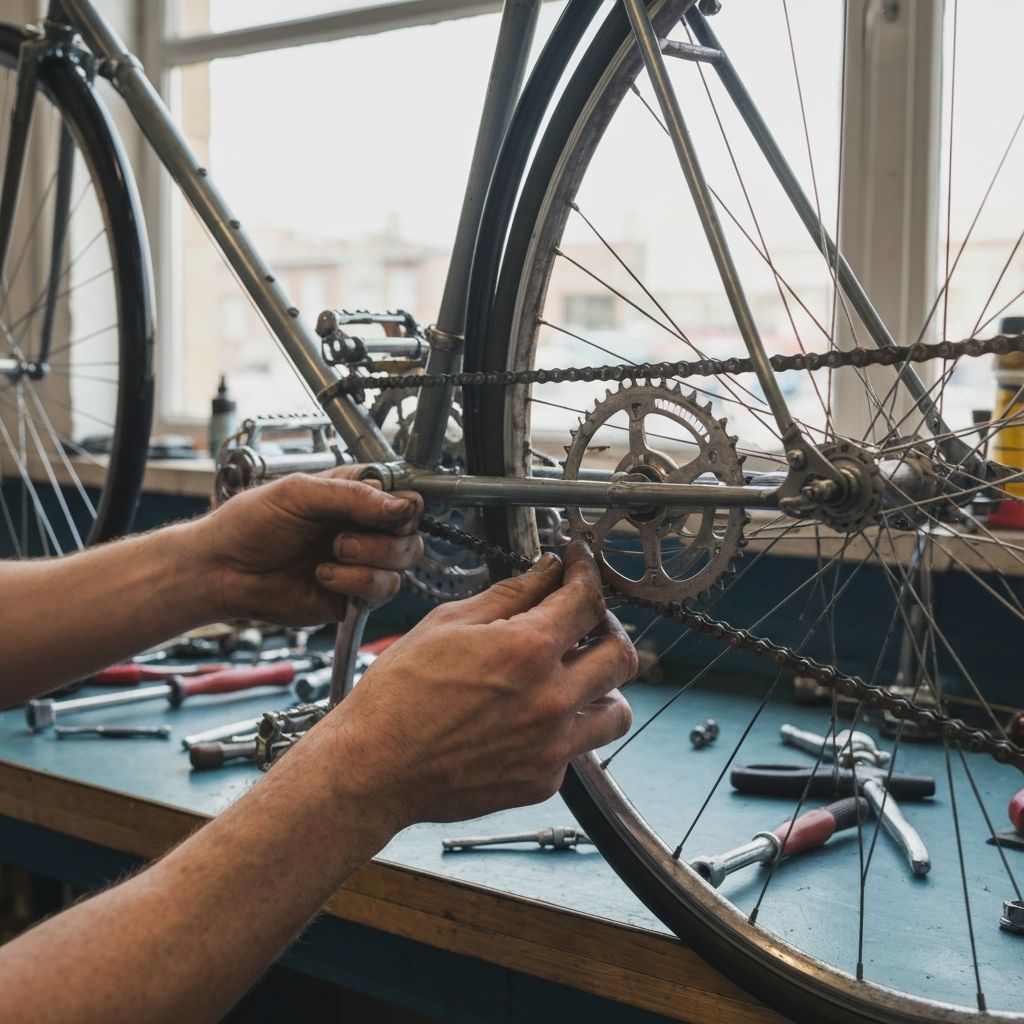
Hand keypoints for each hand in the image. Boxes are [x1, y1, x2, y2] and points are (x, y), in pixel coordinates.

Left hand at [196, 468, 423, 624]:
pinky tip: (324, 578)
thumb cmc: (249, 524)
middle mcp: (363, 528)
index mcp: (355, 495)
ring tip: (330, 558)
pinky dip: (355, 584)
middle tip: (342, 540)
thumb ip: (354, 495)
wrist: (221, 570)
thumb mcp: (299, 493)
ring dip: (367, 564)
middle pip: (411, 535)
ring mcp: (361, 563)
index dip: (404, 508)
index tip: (389, 513)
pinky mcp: (353, 595)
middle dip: (383, 541)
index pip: (406, 498)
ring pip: (401, 567)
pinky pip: (381, 593)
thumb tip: (401, 506)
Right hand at [324, 542, 635, 828]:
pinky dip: (566, 726)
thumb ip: (508, 595)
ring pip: (617, 710)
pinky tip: (533, 715)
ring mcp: (552, 747)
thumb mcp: (447, 624)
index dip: (586, 574)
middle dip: (608, 626)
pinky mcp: (543, 781)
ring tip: (574, 675)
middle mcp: (550, 700)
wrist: (373, 769)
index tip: (579, 566)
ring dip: (603, 686)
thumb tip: (546, 572)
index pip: (586, 601)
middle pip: (621, 655)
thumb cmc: (397, 697)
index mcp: (526, 651)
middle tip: (585, 619)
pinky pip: (579, 747)